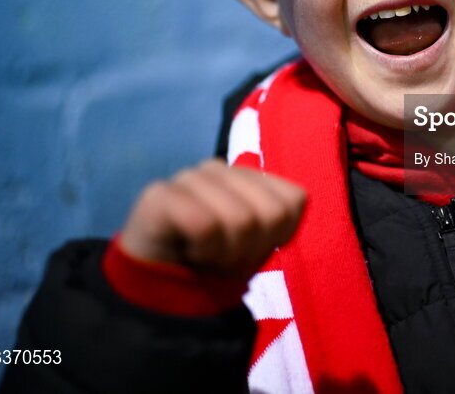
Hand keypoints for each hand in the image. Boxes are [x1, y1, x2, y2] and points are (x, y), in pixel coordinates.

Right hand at [119, 159, 305, 277]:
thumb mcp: (258, 246)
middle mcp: (221, 169)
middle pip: (270, 212)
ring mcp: (189, 177)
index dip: (276, 237)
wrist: (157, 284)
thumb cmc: (213, 261)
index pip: (293, 200)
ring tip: (203, 255)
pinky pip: (204, 224)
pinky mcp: (159, 194)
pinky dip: (203, 250)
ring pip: (239, 219)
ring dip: (225, 254)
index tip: (250, 249)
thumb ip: (281, 217)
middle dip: (252, 248)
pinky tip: (186, 252)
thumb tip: (297, 196)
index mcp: (249, 177)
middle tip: (224, 257)